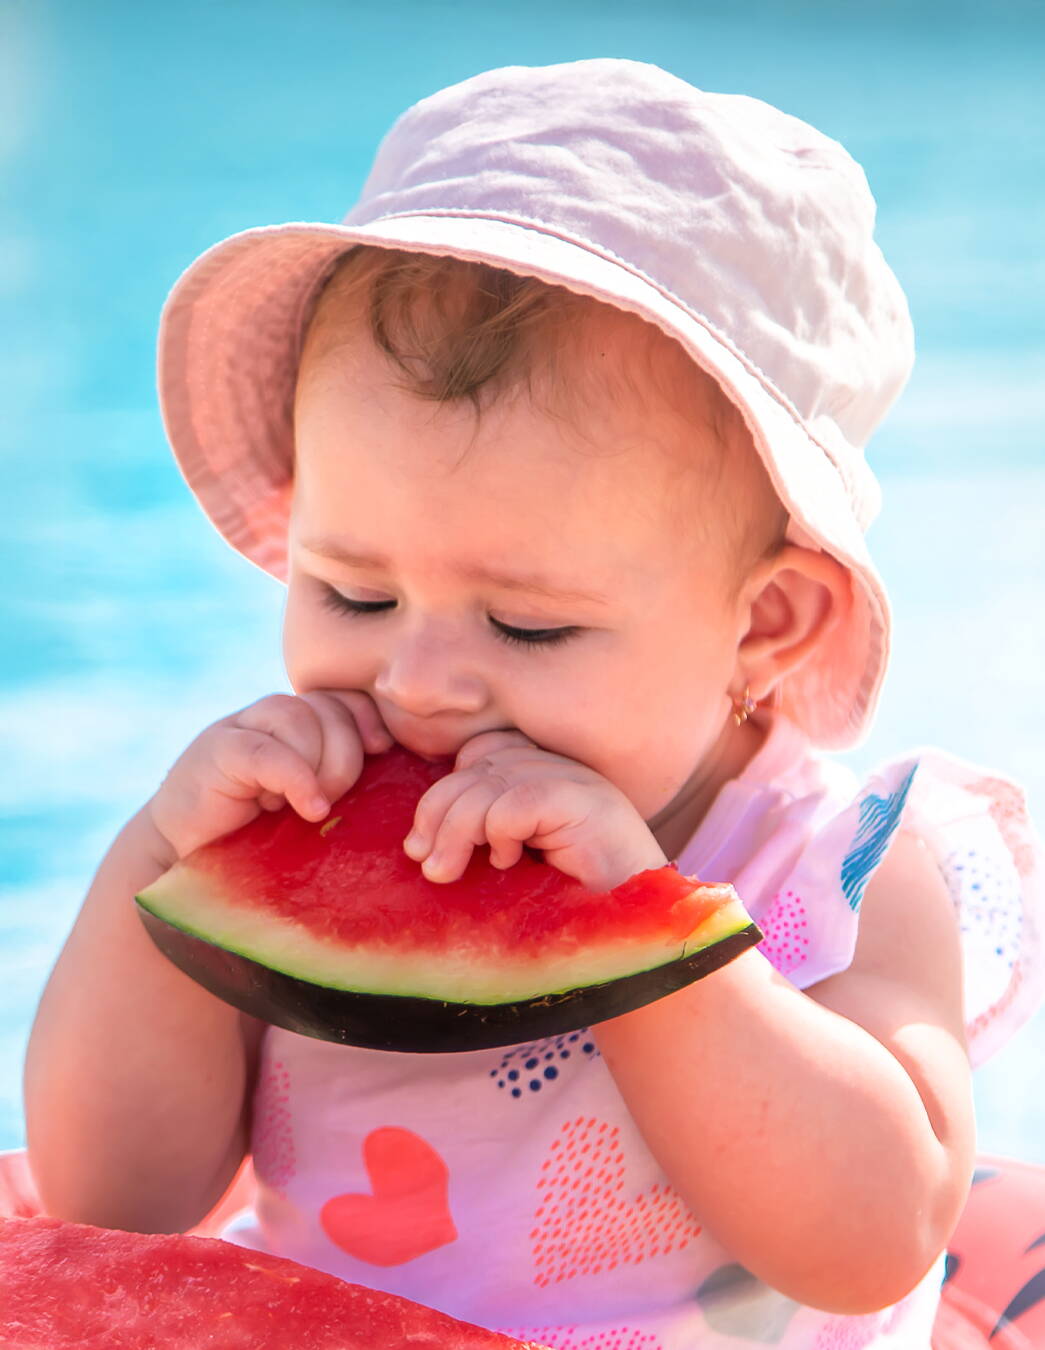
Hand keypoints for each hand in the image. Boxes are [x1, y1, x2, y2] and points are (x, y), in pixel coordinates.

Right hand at [146, 690, 391, 865]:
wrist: (183, 853)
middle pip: (329, 708)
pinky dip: (296, 779)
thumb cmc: (255, 836)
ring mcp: (241, 726)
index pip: (345, 697)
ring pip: (300, 719)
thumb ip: (339, 779)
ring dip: (320, 767)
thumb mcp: (308, 804)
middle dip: (346, 756)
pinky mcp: (218, 750)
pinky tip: (306, 809)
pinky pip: (270, 751)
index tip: (382, 749)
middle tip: (331, 799)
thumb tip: (395, 769)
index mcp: (298, 724)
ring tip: (311, 807)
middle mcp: (271, 717)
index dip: (368, 717)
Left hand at [403, 730, 666, 892]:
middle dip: (438, 814)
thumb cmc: (568, 912)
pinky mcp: (588, 802)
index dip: (445, 793)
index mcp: (547, 776)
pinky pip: (517, 802)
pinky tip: (509, 864)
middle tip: (427, 865)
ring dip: (458, 831)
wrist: (632, 940)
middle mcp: (563, 770)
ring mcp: (579, 782)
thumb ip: (478, 838)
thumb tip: (415, 841)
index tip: (422, 845)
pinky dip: (500, 833)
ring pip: (490, 783)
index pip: (480, 753)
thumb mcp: (510, 868)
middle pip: (477, 765)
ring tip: (450, 872)